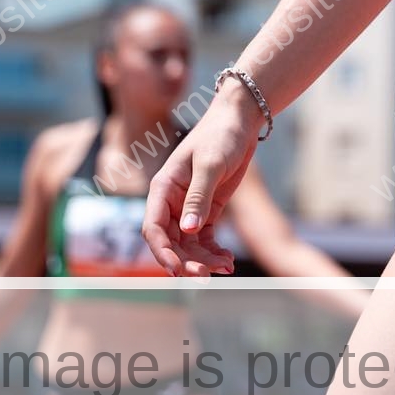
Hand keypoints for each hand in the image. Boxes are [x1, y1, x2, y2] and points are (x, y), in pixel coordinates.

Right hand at [142, 84, 262, 275]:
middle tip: (208, 274)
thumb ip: (199, 197)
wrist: (240, 120)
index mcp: (163, 188)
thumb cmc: (221, 135)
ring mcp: (188, 207)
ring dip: (203, 259)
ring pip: (188, 244)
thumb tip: (187, 231)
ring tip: (226, 266)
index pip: (153, 228)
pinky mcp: (207, 209)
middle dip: (187, 261)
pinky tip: (228, 260)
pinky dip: (213, 251)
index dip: (162, 253)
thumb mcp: (210, 164)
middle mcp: (171, 201)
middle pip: (171, 242)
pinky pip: (204, 238)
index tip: (177, 271)